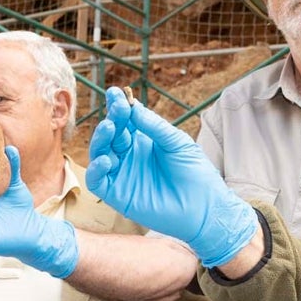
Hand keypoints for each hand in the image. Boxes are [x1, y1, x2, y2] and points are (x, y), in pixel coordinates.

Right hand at [86, 87, 256, 266]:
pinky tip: (105, 159)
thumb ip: (154, 126)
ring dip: (100, 139)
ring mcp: (122, 174)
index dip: (118, 106)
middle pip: (111, 133)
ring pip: (100, 152)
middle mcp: (129, 155)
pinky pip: (97, 180)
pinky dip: (96, 168)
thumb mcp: (176, 142)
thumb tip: (133, 106)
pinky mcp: (117, 194)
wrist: (205, 208)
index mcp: (143, 141)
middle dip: (112, 119)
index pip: (125, 120)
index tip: (115, 93)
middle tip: (118, 110)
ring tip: (109, 128)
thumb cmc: (195, 173)